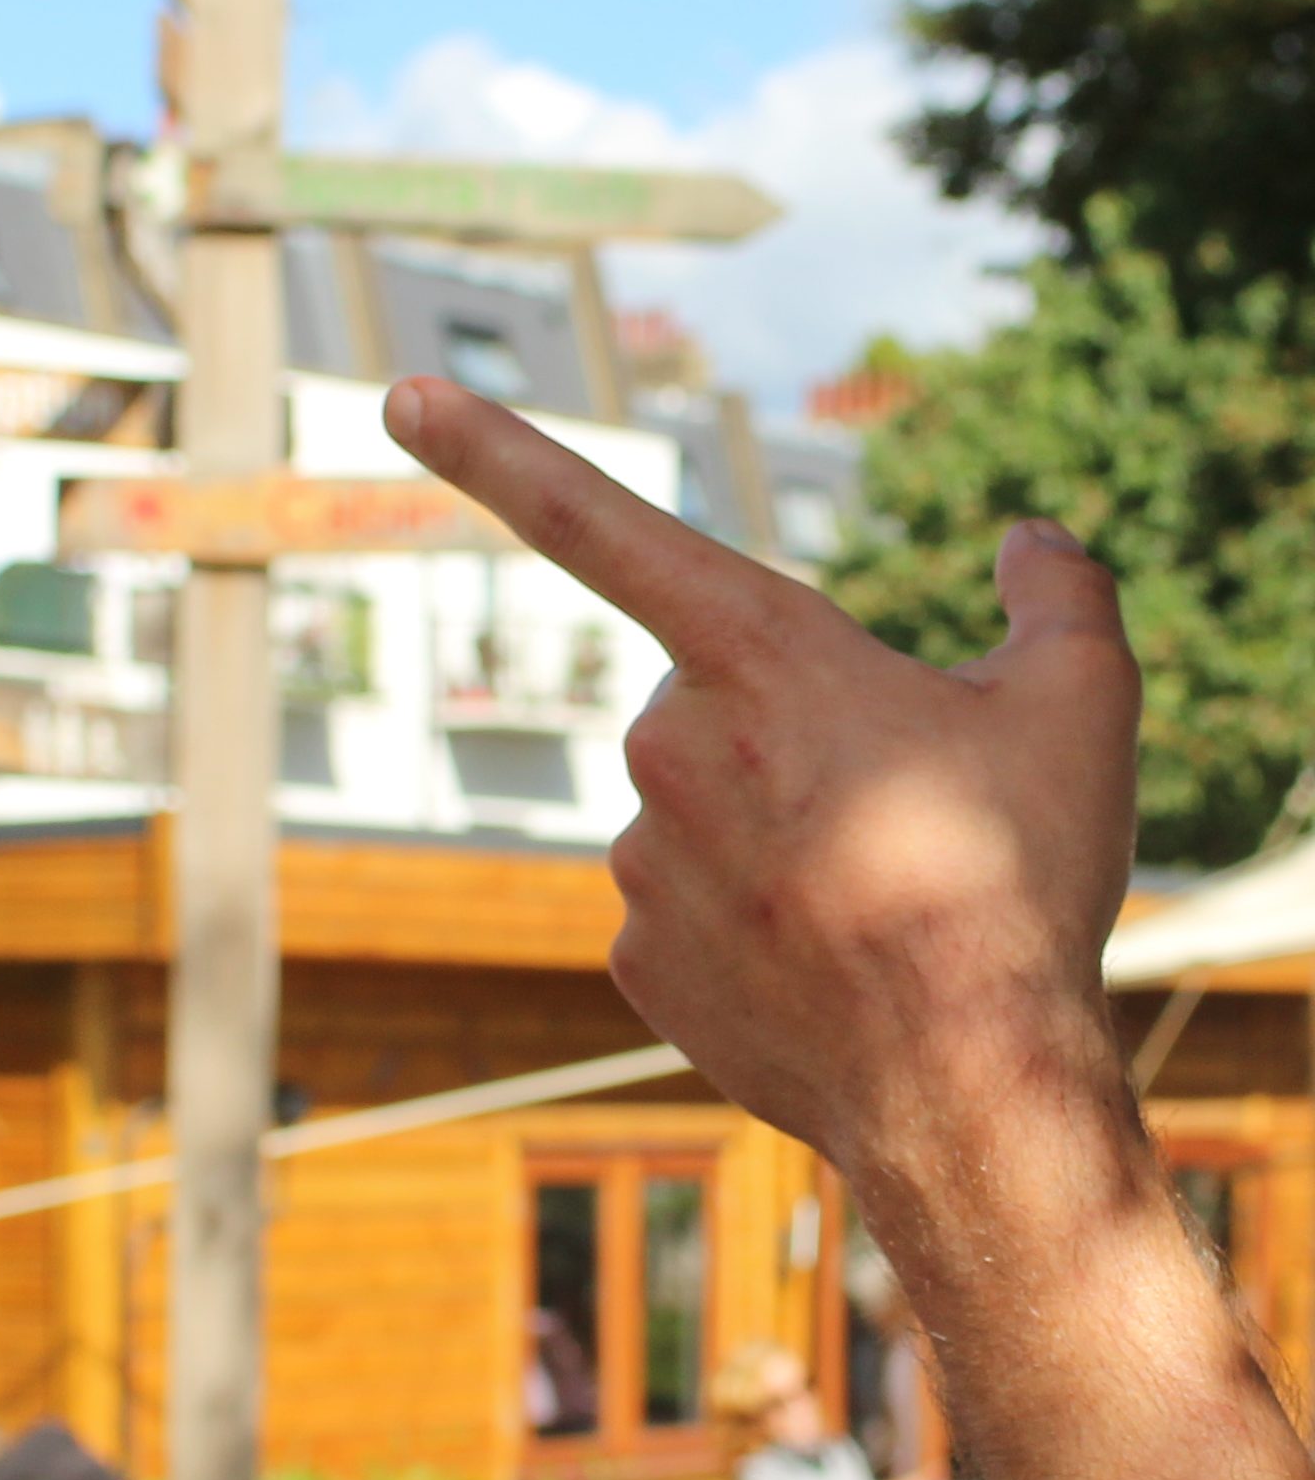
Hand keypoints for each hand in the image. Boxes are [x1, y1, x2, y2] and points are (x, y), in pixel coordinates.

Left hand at [380, 377, 1141, 1194]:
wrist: (970, 1083)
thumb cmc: (1021, 879)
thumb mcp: (1078, 704)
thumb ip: (1059, 595)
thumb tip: (1034, 543)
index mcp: (754, 649)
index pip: (596, 520)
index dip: (493, 451)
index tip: (401, 396)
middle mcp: (667, 741)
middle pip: (714, 702)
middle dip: (789, 737)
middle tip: (903, 810)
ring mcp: (638, 858)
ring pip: (701, 813)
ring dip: (777, 837)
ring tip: (882, 903)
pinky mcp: (631, 959)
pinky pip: (688, 913)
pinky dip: (751, 929)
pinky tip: (828, 968)